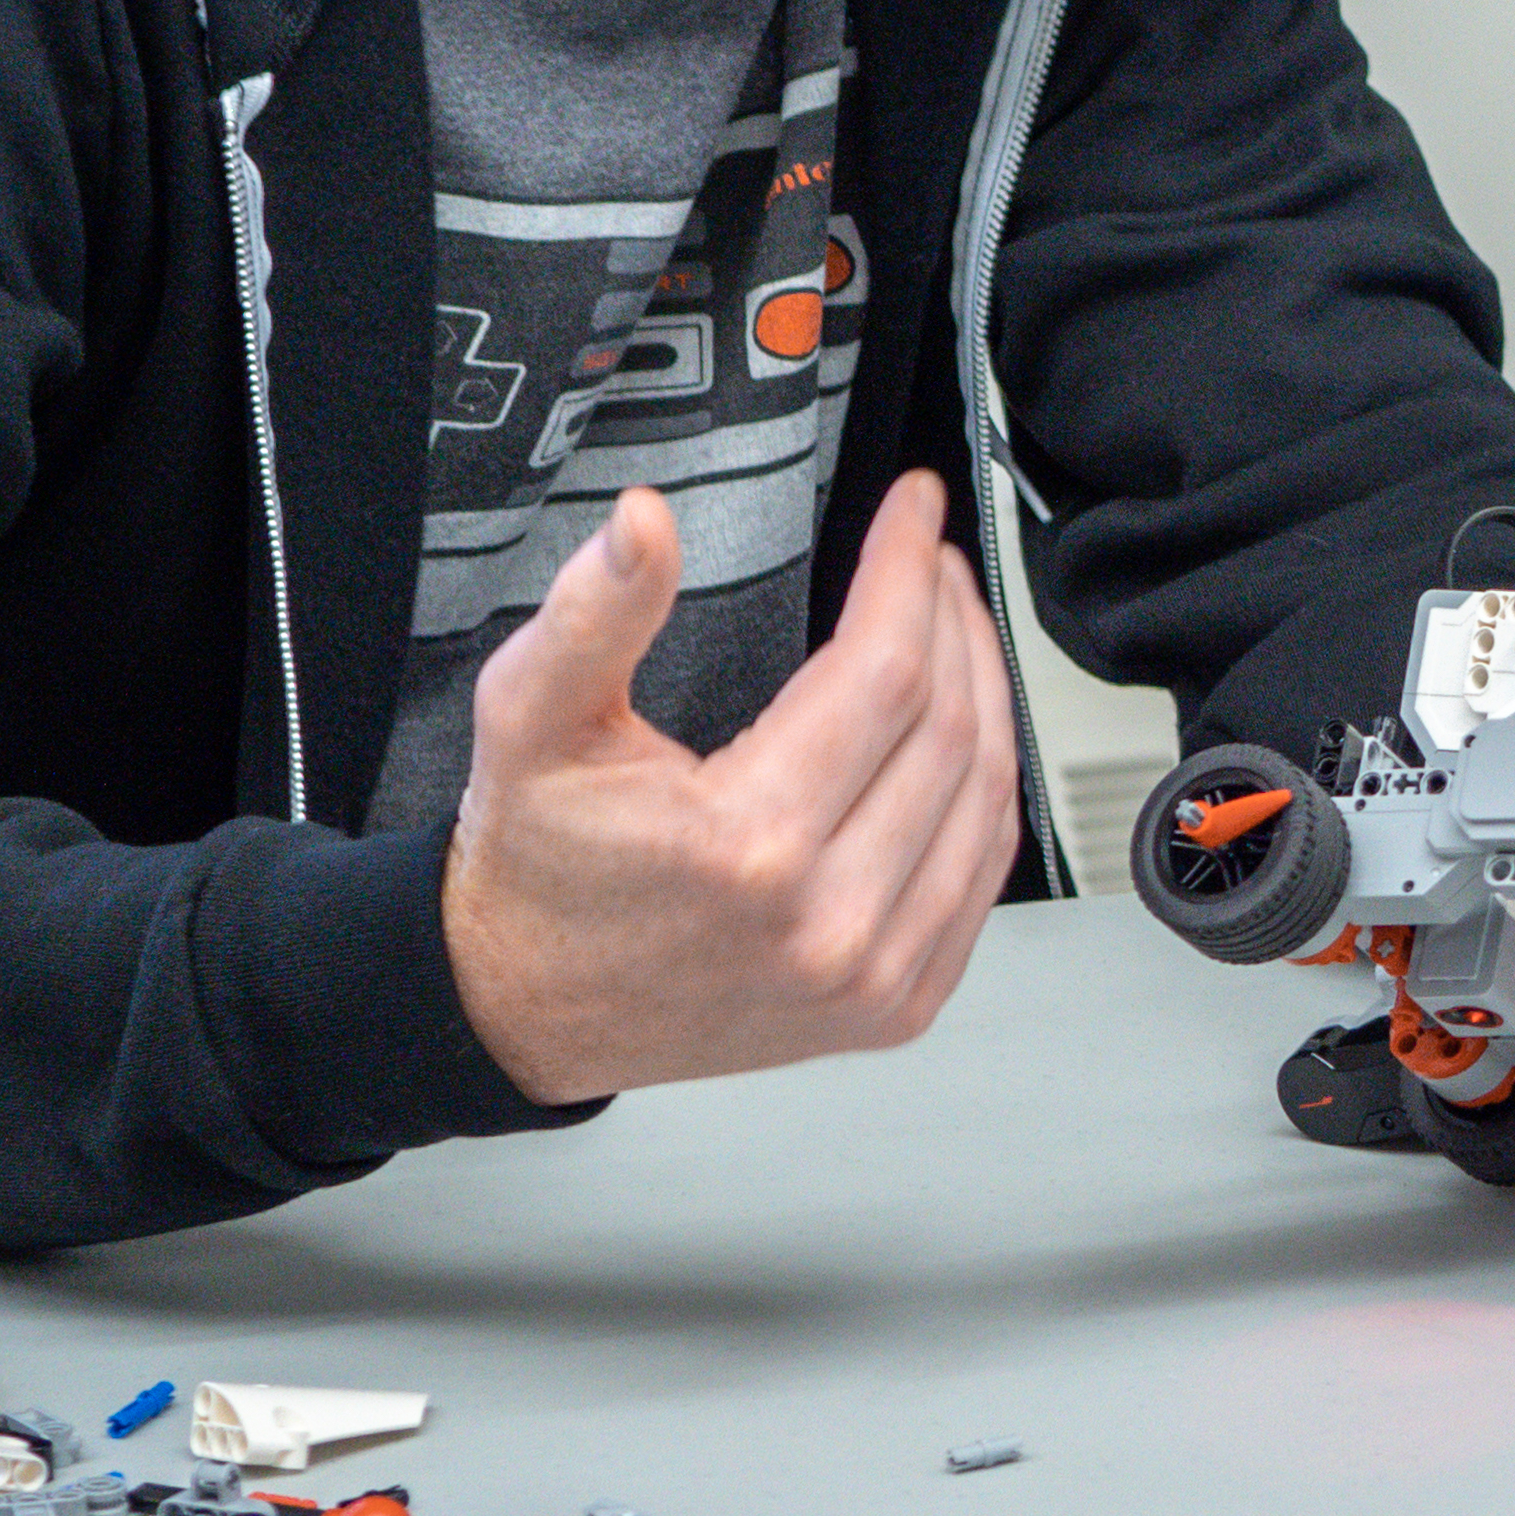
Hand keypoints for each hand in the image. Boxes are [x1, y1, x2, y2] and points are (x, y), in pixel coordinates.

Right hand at [441, 472, 1027, 1103]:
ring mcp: (872, 974)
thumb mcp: (529, 720)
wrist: (525, 1007)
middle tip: (930, 559)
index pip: (886, 670)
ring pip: (988, 797)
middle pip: (952, 727)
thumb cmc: (534, 867)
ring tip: (953, 623)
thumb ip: (593, 612)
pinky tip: (969, 727)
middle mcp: (828, 921)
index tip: (913, 509)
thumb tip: (644, 523)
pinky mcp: (895, 1004)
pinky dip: (989, 787)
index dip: (908, 569)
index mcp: (748, 845)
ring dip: (986, 691)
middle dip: (953, 618)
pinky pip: (982, 872)